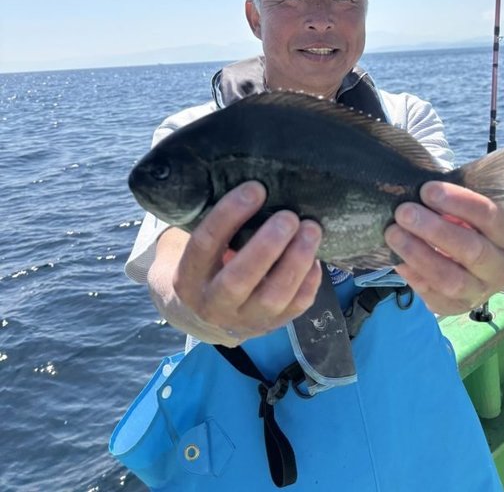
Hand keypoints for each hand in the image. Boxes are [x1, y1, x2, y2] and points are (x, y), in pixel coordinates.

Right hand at [158, 181, 322, 344]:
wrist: (203, 314)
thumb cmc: (206, 262)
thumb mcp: (196, 245)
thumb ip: (214, 222)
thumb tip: (249, 177)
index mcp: (188, 277)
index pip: (205, 245)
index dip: (229, 215)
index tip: (256, 188)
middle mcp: (213, 304)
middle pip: (239, 278)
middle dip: (267, 246)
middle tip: (289, 216)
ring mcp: (244, 320)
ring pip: (273, 297)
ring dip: (296, 261)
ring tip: (312, 229)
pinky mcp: (271, 327)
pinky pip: (295, 308)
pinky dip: (309, 281)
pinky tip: (315, 257)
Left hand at [384, 181, 503, 314]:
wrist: (466, 267)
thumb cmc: (465, 227)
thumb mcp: (468, 211)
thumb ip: (454, 202)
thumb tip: (421, 189)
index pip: (490, 216)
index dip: (458, 202)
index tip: (426, 190)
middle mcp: (501, 270)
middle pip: (472, 251)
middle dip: (434, 229)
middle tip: (404, 212)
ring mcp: (479, 294)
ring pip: (450, 279)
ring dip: (418, 253)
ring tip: (393, 233)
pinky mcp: (455, 308)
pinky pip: (432, 295)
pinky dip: (413, 275)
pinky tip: (397, 257)